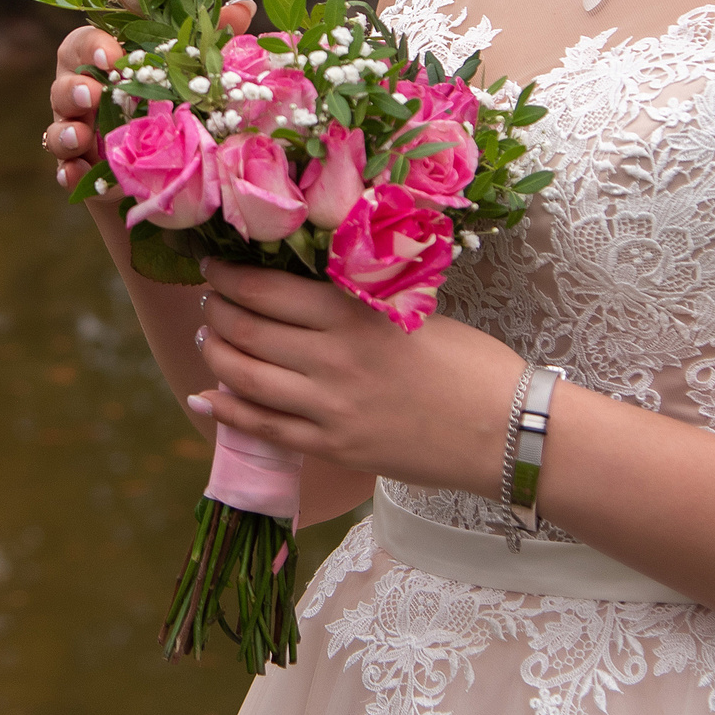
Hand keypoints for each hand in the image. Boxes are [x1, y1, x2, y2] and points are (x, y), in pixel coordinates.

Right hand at [41, 0, 255, 190]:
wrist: (167, 168)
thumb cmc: (172, 104)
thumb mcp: (192, 75)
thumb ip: (209, 42)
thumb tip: (243, 8)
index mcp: (105, 64)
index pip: (85, 42)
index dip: (92, 45)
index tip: (112, 55)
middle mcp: (84, 94)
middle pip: (63, 80)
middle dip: (72, 85)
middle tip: (90, 94)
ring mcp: (79, 133)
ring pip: (56, 127)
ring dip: (64, 130)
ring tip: (81, 136)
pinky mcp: (82, 170)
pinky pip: (65, 169)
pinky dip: (68, 171)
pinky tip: (77, 174)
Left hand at [191, 257, 525, 497]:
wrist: (508, 432)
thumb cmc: (471, 364)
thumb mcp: (412, 314)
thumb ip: (357, 303)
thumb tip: (306, 287)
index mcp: (355, 315)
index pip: (268, 289)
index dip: (229, 276)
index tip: (213, 266)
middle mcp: (333, 359)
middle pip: (248, 330)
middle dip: (217, 311)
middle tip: (209, 301)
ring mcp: (330, 409)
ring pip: (245, 378)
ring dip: (217, 354)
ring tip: (211, 339)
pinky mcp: (335, 448)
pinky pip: (265, 429)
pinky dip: (228, 411)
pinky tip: (207, 397)